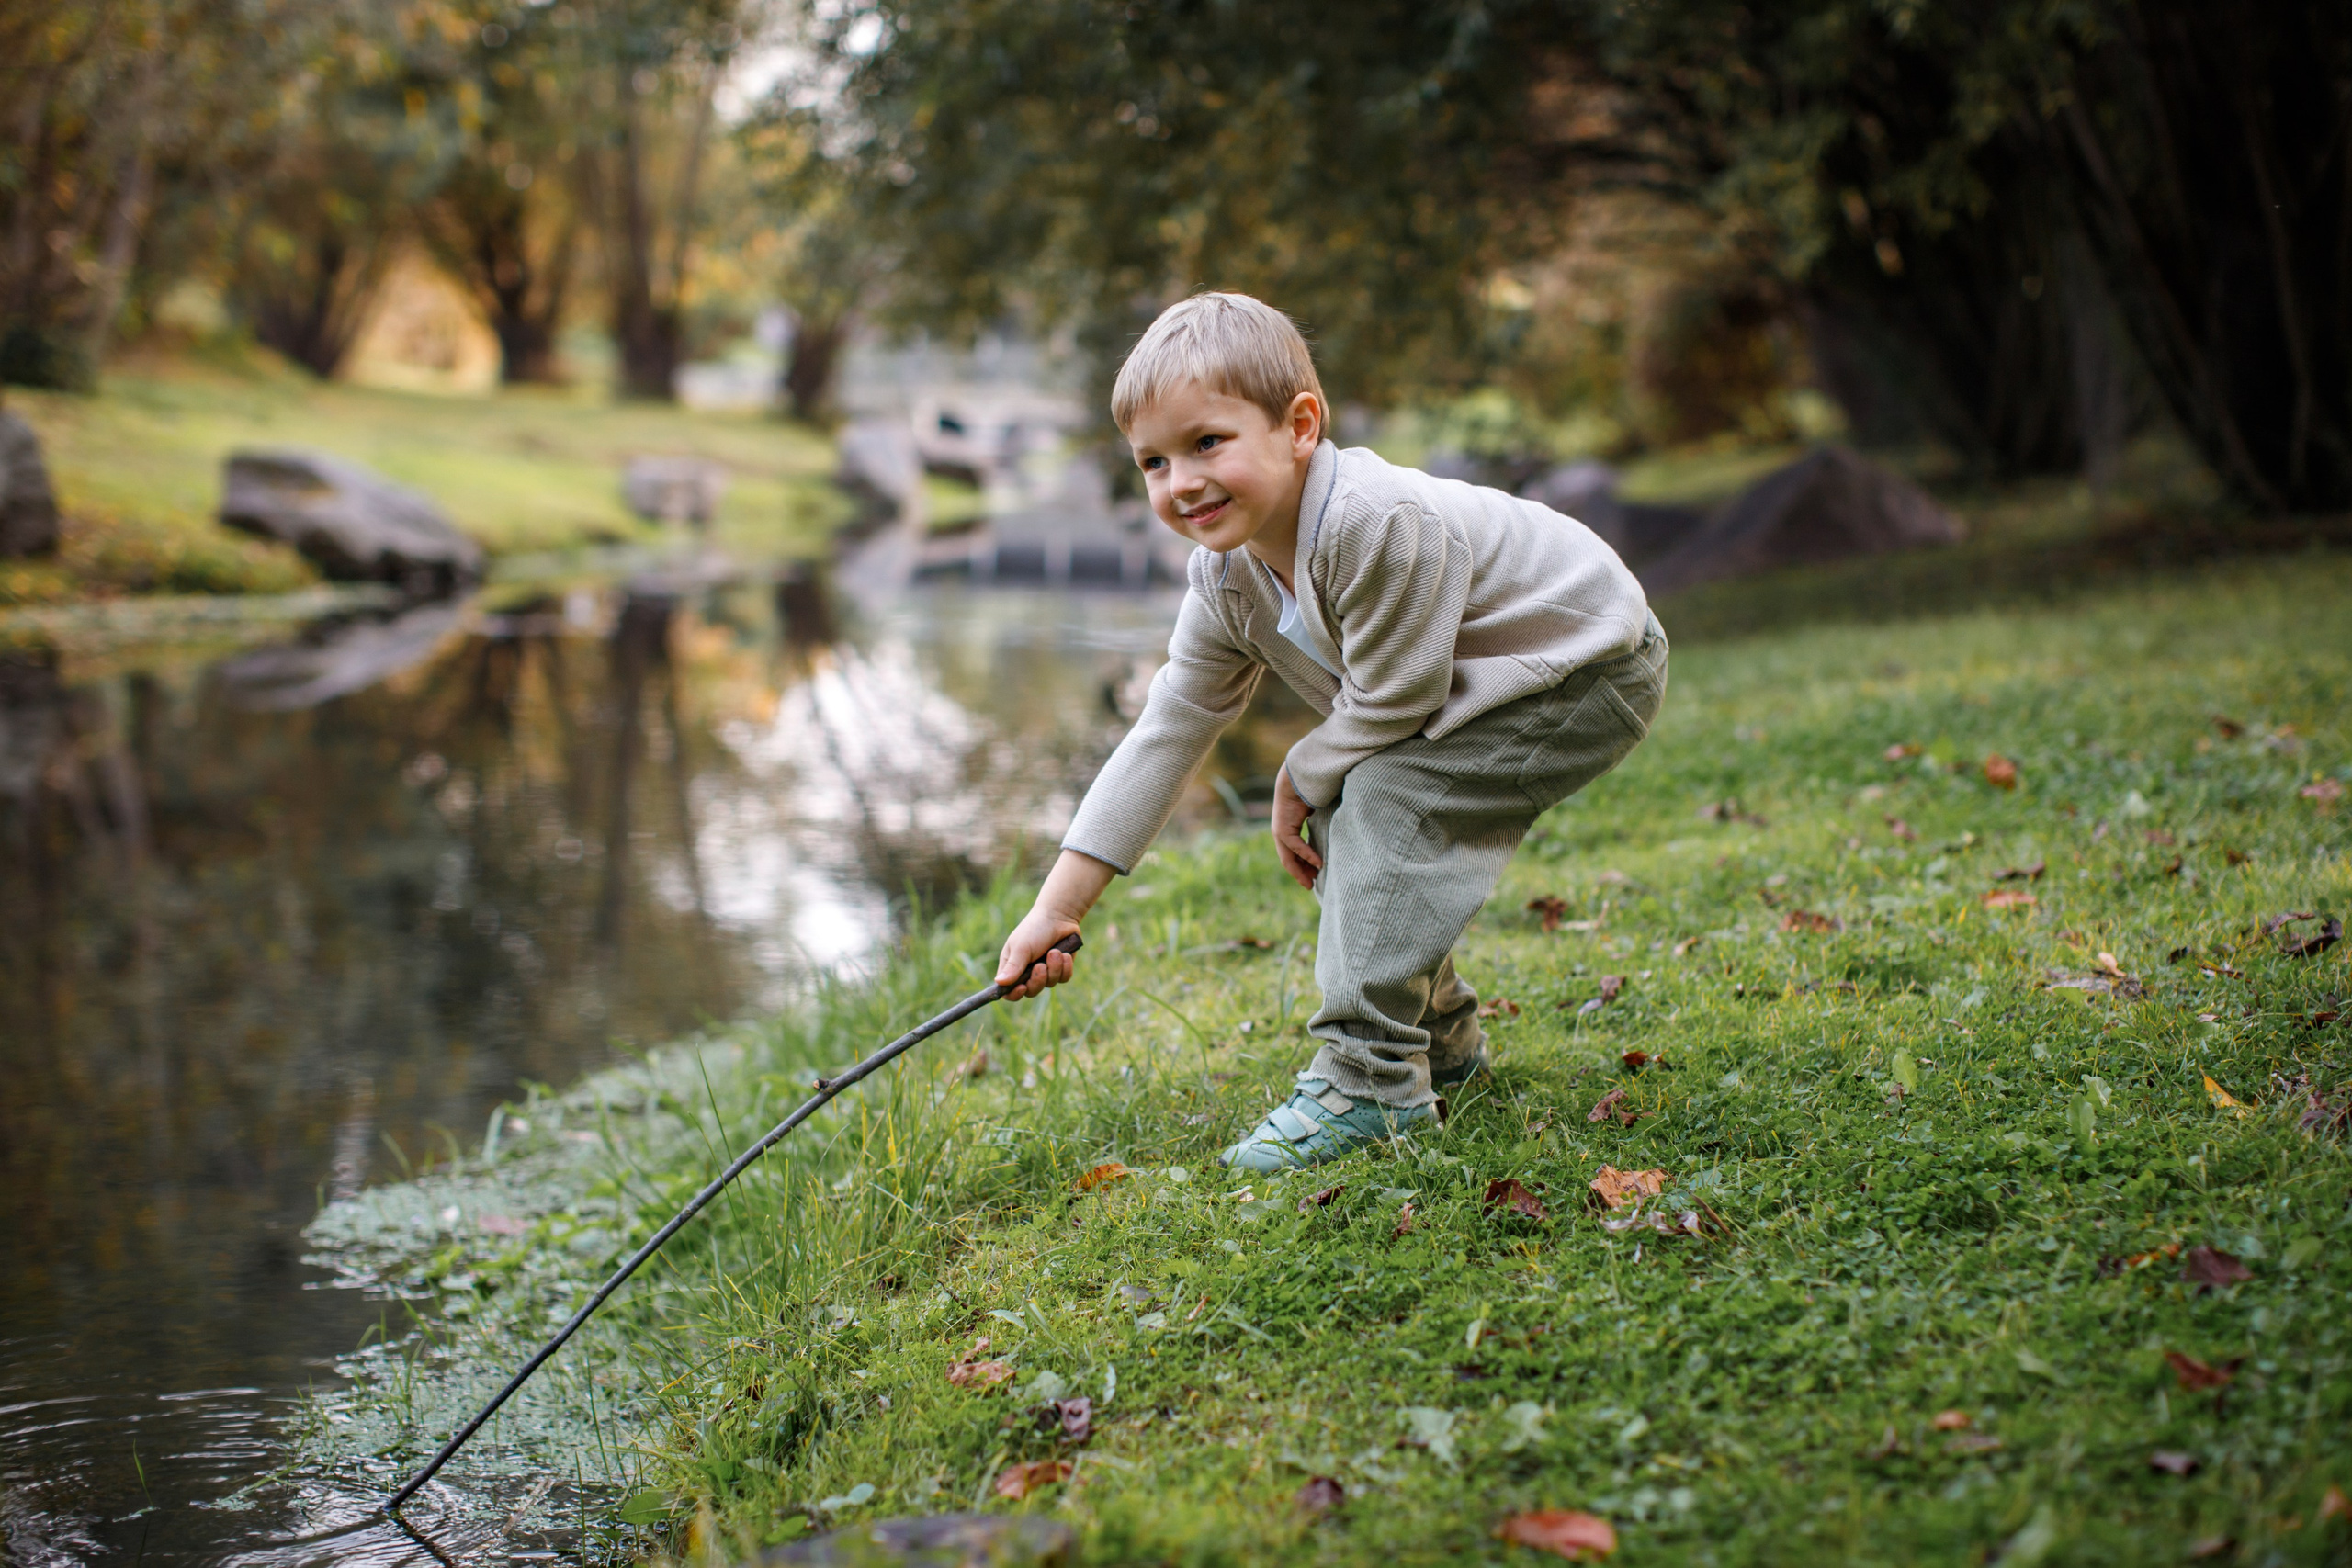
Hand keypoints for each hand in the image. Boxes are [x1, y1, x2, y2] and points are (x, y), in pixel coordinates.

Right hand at [994, 849, 1115, 999]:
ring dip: (1054, 968)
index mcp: (1012, 967)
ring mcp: (1045, 971)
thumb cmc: (1035, 929)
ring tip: (1055, 951)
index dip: (1014, 994)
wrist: (1059, 916)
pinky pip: (1063, 978)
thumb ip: (1012, 966)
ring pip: (1049, 984)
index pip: (1008, 991)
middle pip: (1031, 991)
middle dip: (1037, 980)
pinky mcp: (1061, 969)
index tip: (1022, 987)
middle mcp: (1027, 972)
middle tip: (1041, 966)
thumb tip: (999, 982)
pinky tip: (1065, 954)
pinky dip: (1065, 967)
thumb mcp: (1021, 947)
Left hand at [1271, 766, 1323, 890]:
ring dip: (1300, 871)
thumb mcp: (1315, 812)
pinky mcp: (1282, 829)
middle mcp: (1280, 832)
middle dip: (1300, 873)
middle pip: (1288, 859)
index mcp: (1287, 829)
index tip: (1313, 875)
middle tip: (1311, 885)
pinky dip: (1307, 856)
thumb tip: (1337, 831)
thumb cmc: (1308, 791)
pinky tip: (1318, 863)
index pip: (1293, 853)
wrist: (1297, 777)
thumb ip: (1319, 824)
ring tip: (1311, 882)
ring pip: (1289, 858)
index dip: (1302, 865)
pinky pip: (1295, 847)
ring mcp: (1279, 832)